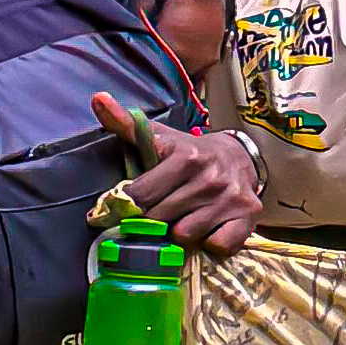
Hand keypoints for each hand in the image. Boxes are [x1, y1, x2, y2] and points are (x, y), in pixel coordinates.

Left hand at [96, 90, 260, 253]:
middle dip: (154, 220)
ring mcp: (230, 198)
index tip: (130, 206)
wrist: (239, 157)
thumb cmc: (189, 153)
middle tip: (160, 212)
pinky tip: (208, 228)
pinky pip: (217, 246)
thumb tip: (97, 98)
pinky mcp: (248, 217)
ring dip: (180, 232)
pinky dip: (209, 243)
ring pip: (185, 235)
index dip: (130, 205)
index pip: (140, 196)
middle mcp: (210, 177)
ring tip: (184, 217)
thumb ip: (125, 123)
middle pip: (159, 219)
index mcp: (185, 156)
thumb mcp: (159, 137)